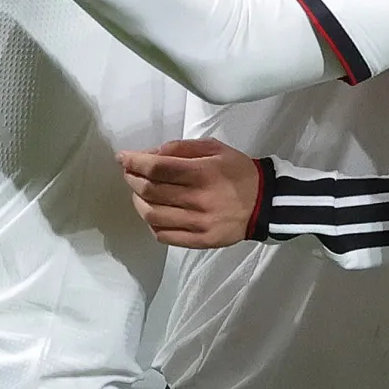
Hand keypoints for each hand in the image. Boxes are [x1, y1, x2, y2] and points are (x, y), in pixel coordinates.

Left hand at [117, 138, 261, 248]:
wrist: (265, 203)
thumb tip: (150, 154)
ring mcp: (199, 223)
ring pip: (152, 215)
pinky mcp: (201, 241)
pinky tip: (153, 213)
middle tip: (129, 173)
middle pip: (150, 191)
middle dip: (132, 179)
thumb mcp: (214, 148)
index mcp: (203, 173)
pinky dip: (151, 223)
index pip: (157, 168)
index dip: (134, 162)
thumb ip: (181, 148)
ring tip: (138, 193)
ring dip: (138, 202)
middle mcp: (199, 199)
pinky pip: (165, 235)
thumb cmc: (237, 171)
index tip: (122, 158)